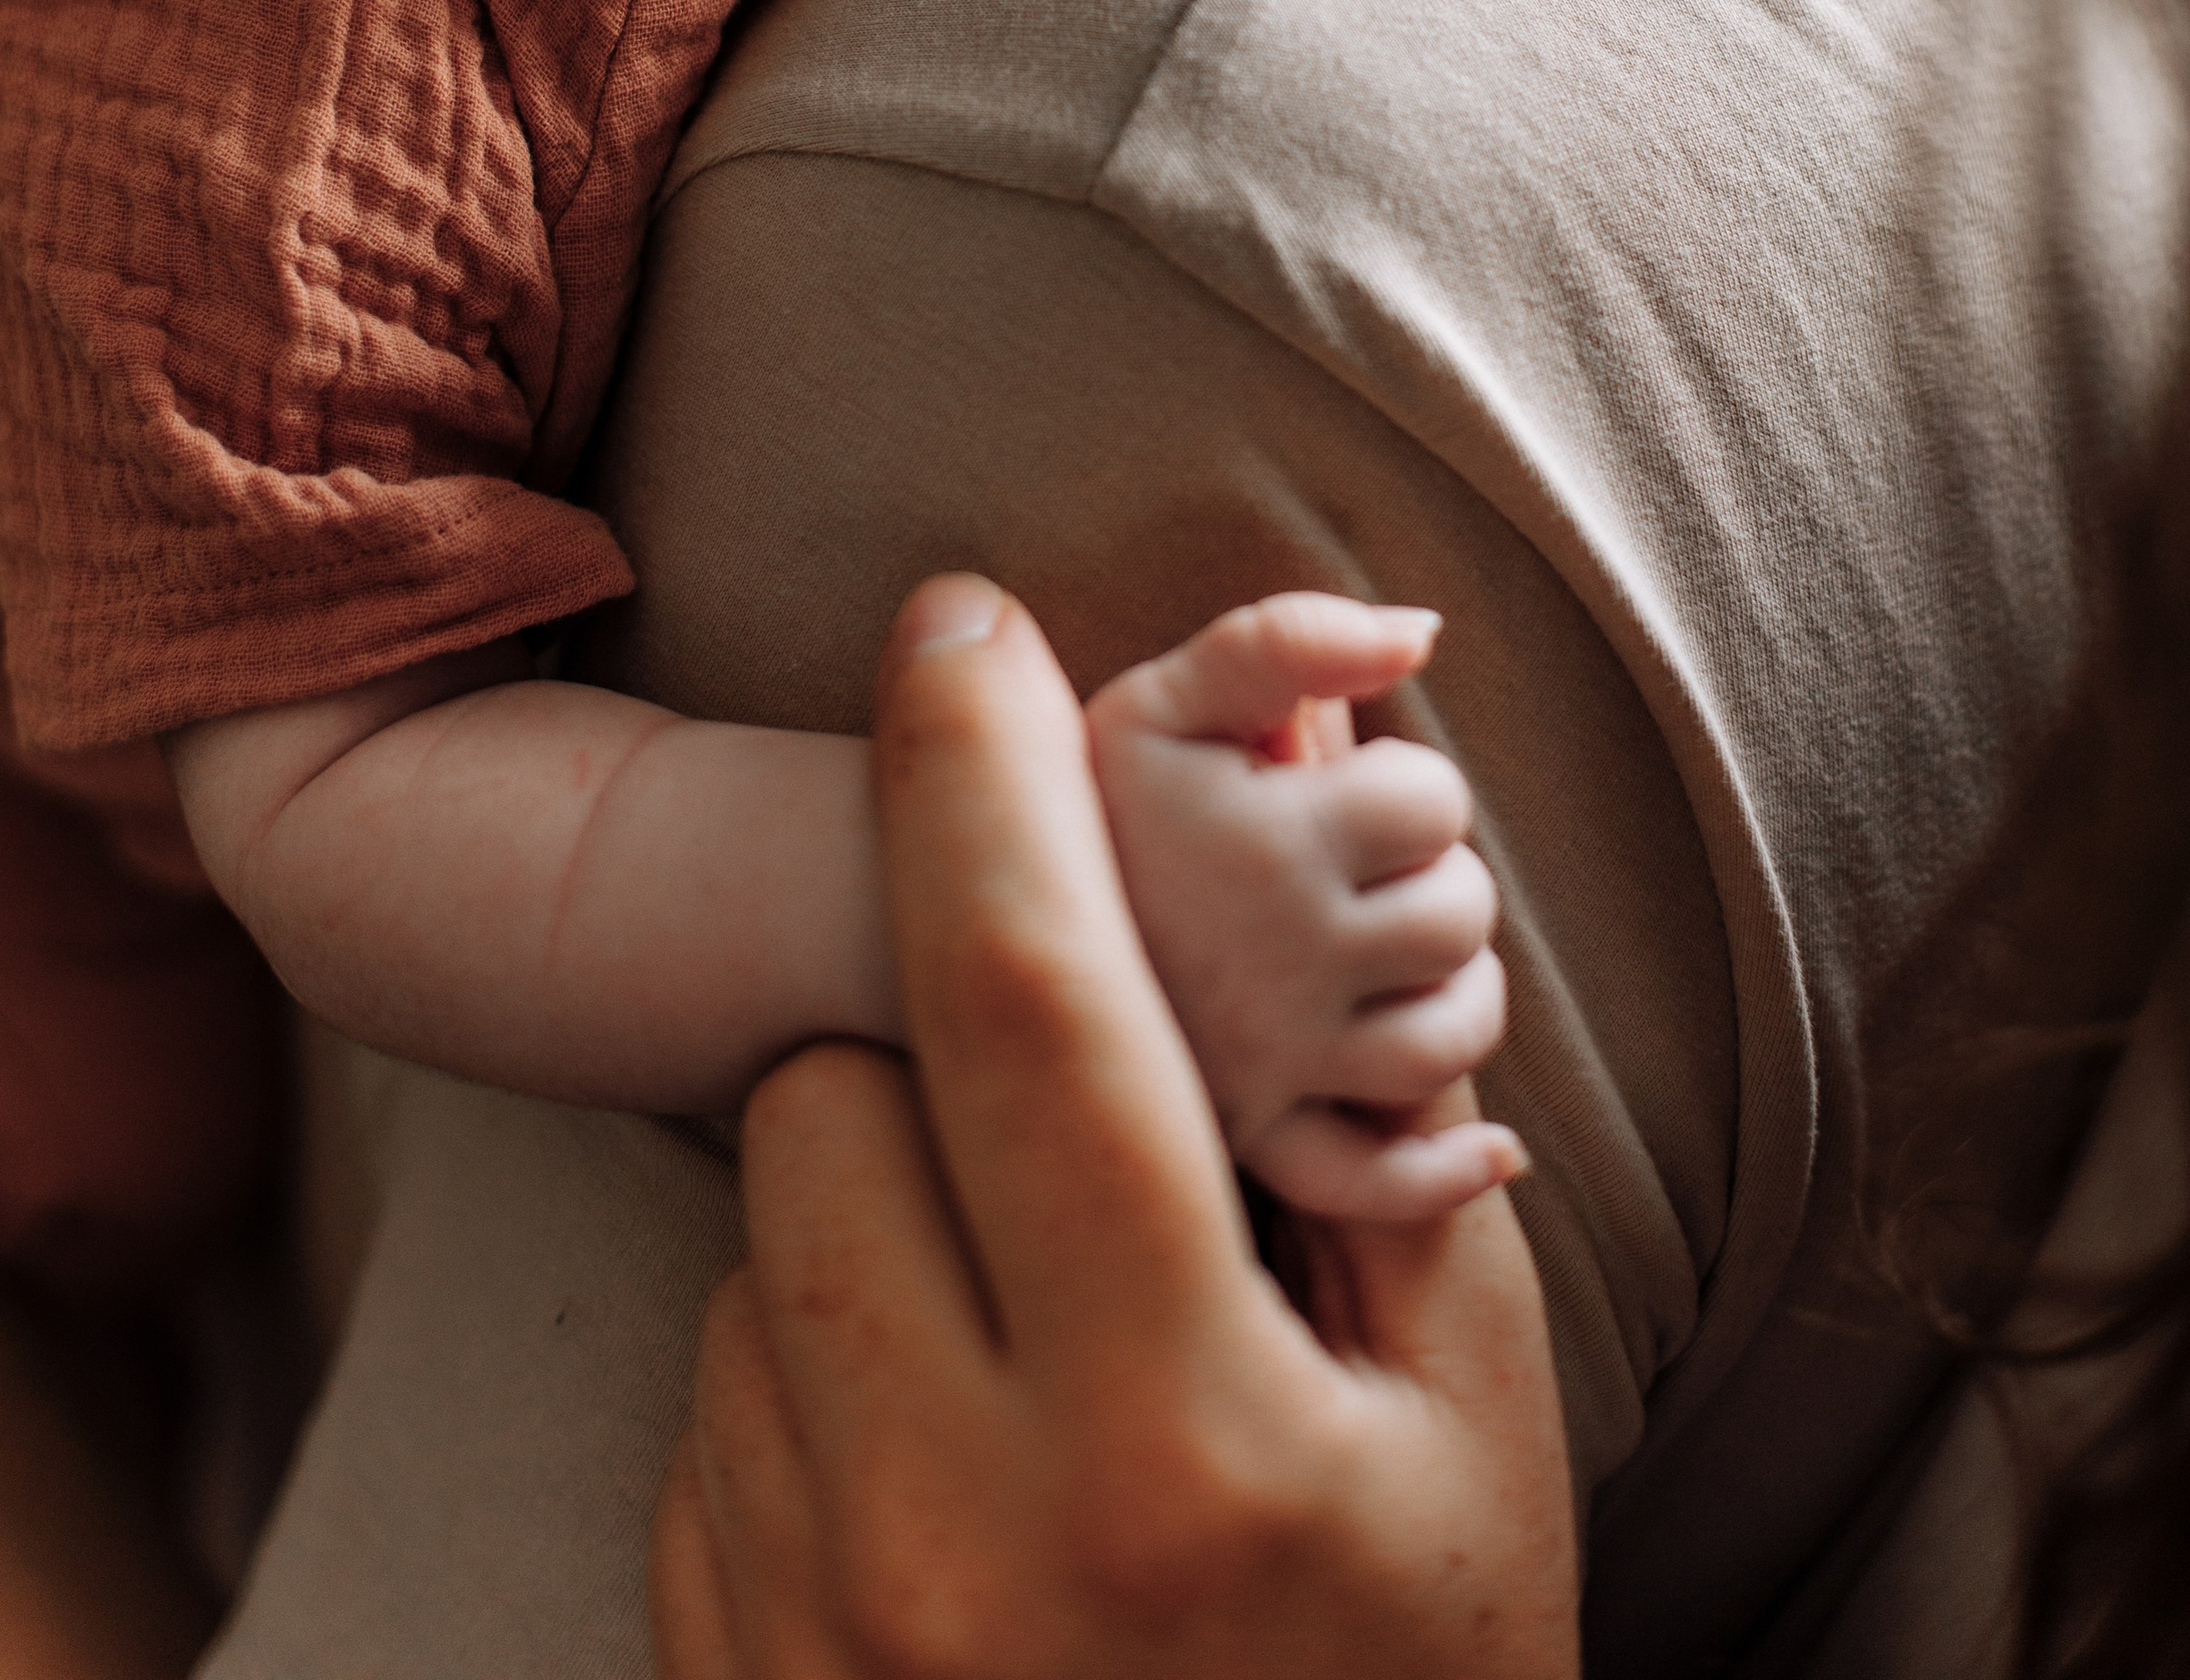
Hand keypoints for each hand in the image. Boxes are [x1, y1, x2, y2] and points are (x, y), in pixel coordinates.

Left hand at [655, 576, 1578, 1679]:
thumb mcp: (1472, 1426)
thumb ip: (1385, 1121)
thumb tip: (1313, 807)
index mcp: (1173, 1435)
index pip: (1025, 1002)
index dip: (984, 769)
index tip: (961, 616)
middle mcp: (951, 1528)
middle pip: (833, 1092)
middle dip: (933, 1039)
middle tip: (1066, 1125)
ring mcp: (808, 1621)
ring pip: (761, 1238)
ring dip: (879, 1218)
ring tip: (1033, 1350)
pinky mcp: (723, 1670)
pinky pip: (716, 1394)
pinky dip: (823, 1369)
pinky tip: (958, 1474)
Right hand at [1087, 593, 1519, 1217]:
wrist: (941, 923)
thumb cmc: (1074, 793)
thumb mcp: (1166, 690)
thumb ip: (1291, 637)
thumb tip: (1426, 633)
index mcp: (1273, 840)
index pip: (1434, 800)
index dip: (1403, 784)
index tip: (1337, 789)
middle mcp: (1285, 961)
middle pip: (1459, 915)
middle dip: (1431, 879)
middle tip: (1357, 868)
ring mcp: (1275, 1063)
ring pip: (1448, 1040)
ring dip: (1452, 994)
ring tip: (1391, 956)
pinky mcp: (1253, 1142)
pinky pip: (1380, 1183)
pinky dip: (1447, 1172)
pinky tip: (1489, 1148)